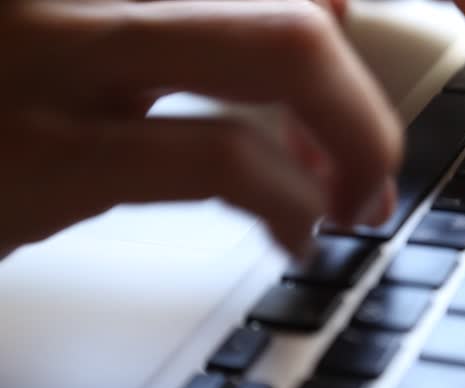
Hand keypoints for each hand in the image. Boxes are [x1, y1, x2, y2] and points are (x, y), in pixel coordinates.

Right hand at [0, 0, 401, 258]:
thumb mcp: (90, 44)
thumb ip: (199, 27)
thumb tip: (328, 17)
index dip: (338, 19)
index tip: (353, 84)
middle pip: (297, 7)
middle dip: (364, 88)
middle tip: (371, 161)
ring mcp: (54, 53)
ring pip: (286, 47)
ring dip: (359, 134)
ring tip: (352, 199)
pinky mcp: (42, 152)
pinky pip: (221, 159)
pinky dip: (290, 204)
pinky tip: (295, 237)